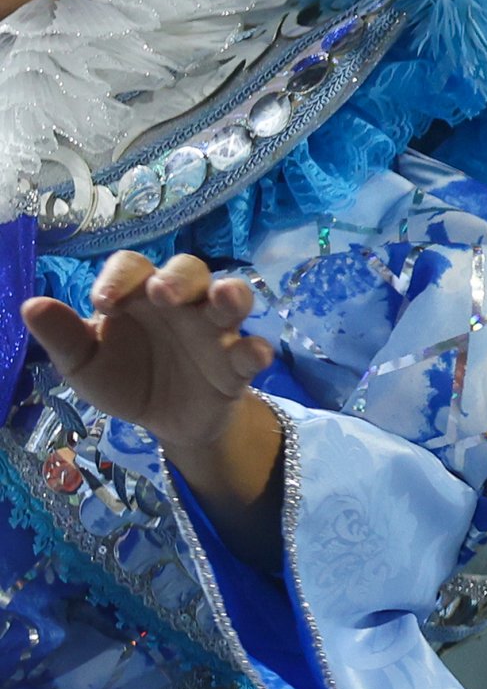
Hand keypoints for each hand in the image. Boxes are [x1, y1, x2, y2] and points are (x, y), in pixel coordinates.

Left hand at [20, 252, 287, 564]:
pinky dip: (255, 350)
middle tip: (164, 294)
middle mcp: (180, 305)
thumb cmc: (124, 377)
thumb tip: (29, 304)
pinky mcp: (236, 366)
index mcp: (139, 296)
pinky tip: (252, 354)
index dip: (121, 277)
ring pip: (230, 299)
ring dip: (231, 295)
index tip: (105, 303)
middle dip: (180, 278)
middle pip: (189, 270)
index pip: (133, 268)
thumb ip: (62, 336)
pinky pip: (251, 351)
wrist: (164, 420)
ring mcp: (212, 332)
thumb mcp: (84, 363)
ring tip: (225, 301)